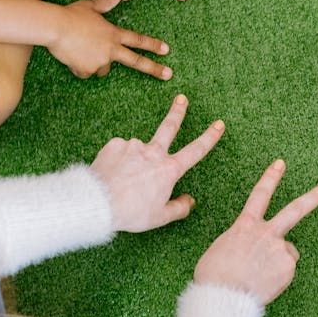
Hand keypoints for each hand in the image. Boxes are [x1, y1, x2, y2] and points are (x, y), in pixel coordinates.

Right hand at [49, 0, 172, 79]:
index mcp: (113, 33)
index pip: (138, 40)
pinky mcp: (86, 70)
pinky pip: (85, 72)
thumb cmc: (71, 14)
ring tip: (80, 48)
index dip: (153, 45)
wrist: (54, 27)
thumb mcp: (90, 5)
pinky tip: (71, 55)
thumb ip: (106, 2)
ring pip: (103, 68)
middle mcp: (110, 49)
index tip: (166, 50)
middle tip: (168, 75)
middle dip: (154, 69)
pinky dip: (79, 67)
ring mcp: (100, 61)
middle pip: (136, 61)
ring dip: (96, 62)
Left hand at [91, 94, 225, 231]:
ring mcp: (133, 146)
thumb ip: (179, 208)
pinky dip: (118, 161)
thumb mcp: (160, 217)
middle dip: (178, 112)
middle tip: (181, 99)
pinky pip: (120, 152)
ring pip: (138, 151)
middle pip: (169, 127)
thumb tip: (190, 201)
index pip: (196, 150)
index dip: (210, 137)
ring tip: (123, 180)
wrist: (98, 202)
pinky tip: (112, 173)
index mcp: (169, 169)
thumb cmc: (131, 212)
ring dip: (134, 160)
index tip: (219, 124)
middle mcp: (153, 152)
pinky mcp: (115, 145)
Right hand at [194, 159, 317, 304]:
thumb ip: (241, 243)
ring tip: (259, 276)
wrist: (223, 296)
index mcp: (245, 226)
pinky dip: (277, 278)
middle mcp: (266, 233)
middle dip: (315, 196)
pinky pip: (286, 271)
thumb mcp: (220, 250)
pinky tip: (264, 284)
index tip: (280, 164)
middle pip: (295, 209)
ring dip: (277, 262)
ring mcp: (280, 249)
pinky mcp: (288, 267)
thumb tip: (251, 251)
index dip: (270, 178)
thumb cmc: (214, 276)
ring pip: (287, 252)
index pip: (260, 194)